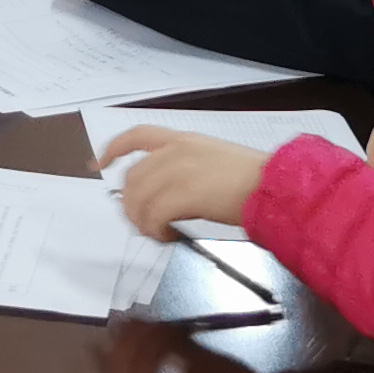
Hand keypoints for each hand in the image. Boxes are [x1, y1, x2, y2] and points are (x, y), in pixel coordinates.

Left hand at [97, 130, 271, 239]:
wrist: (275, 187)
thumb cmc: (255, 181)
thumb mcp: (216, 163)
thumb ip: (188, 171)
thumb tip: (169, 196)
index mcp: (184, 140)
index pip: (138, 135)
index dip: (113, 149)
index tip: (98, 164)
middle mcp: (177, 150)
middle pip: (133, 177)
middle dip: (130, 203)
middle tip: (143, 223)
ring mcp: (179, 171)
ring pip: (139, 198)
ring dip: (142, 221)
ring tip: (157, 233)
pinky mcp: (184, 194)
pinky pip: (153, 215)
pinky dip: (155, 230)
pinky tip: (168, 237)